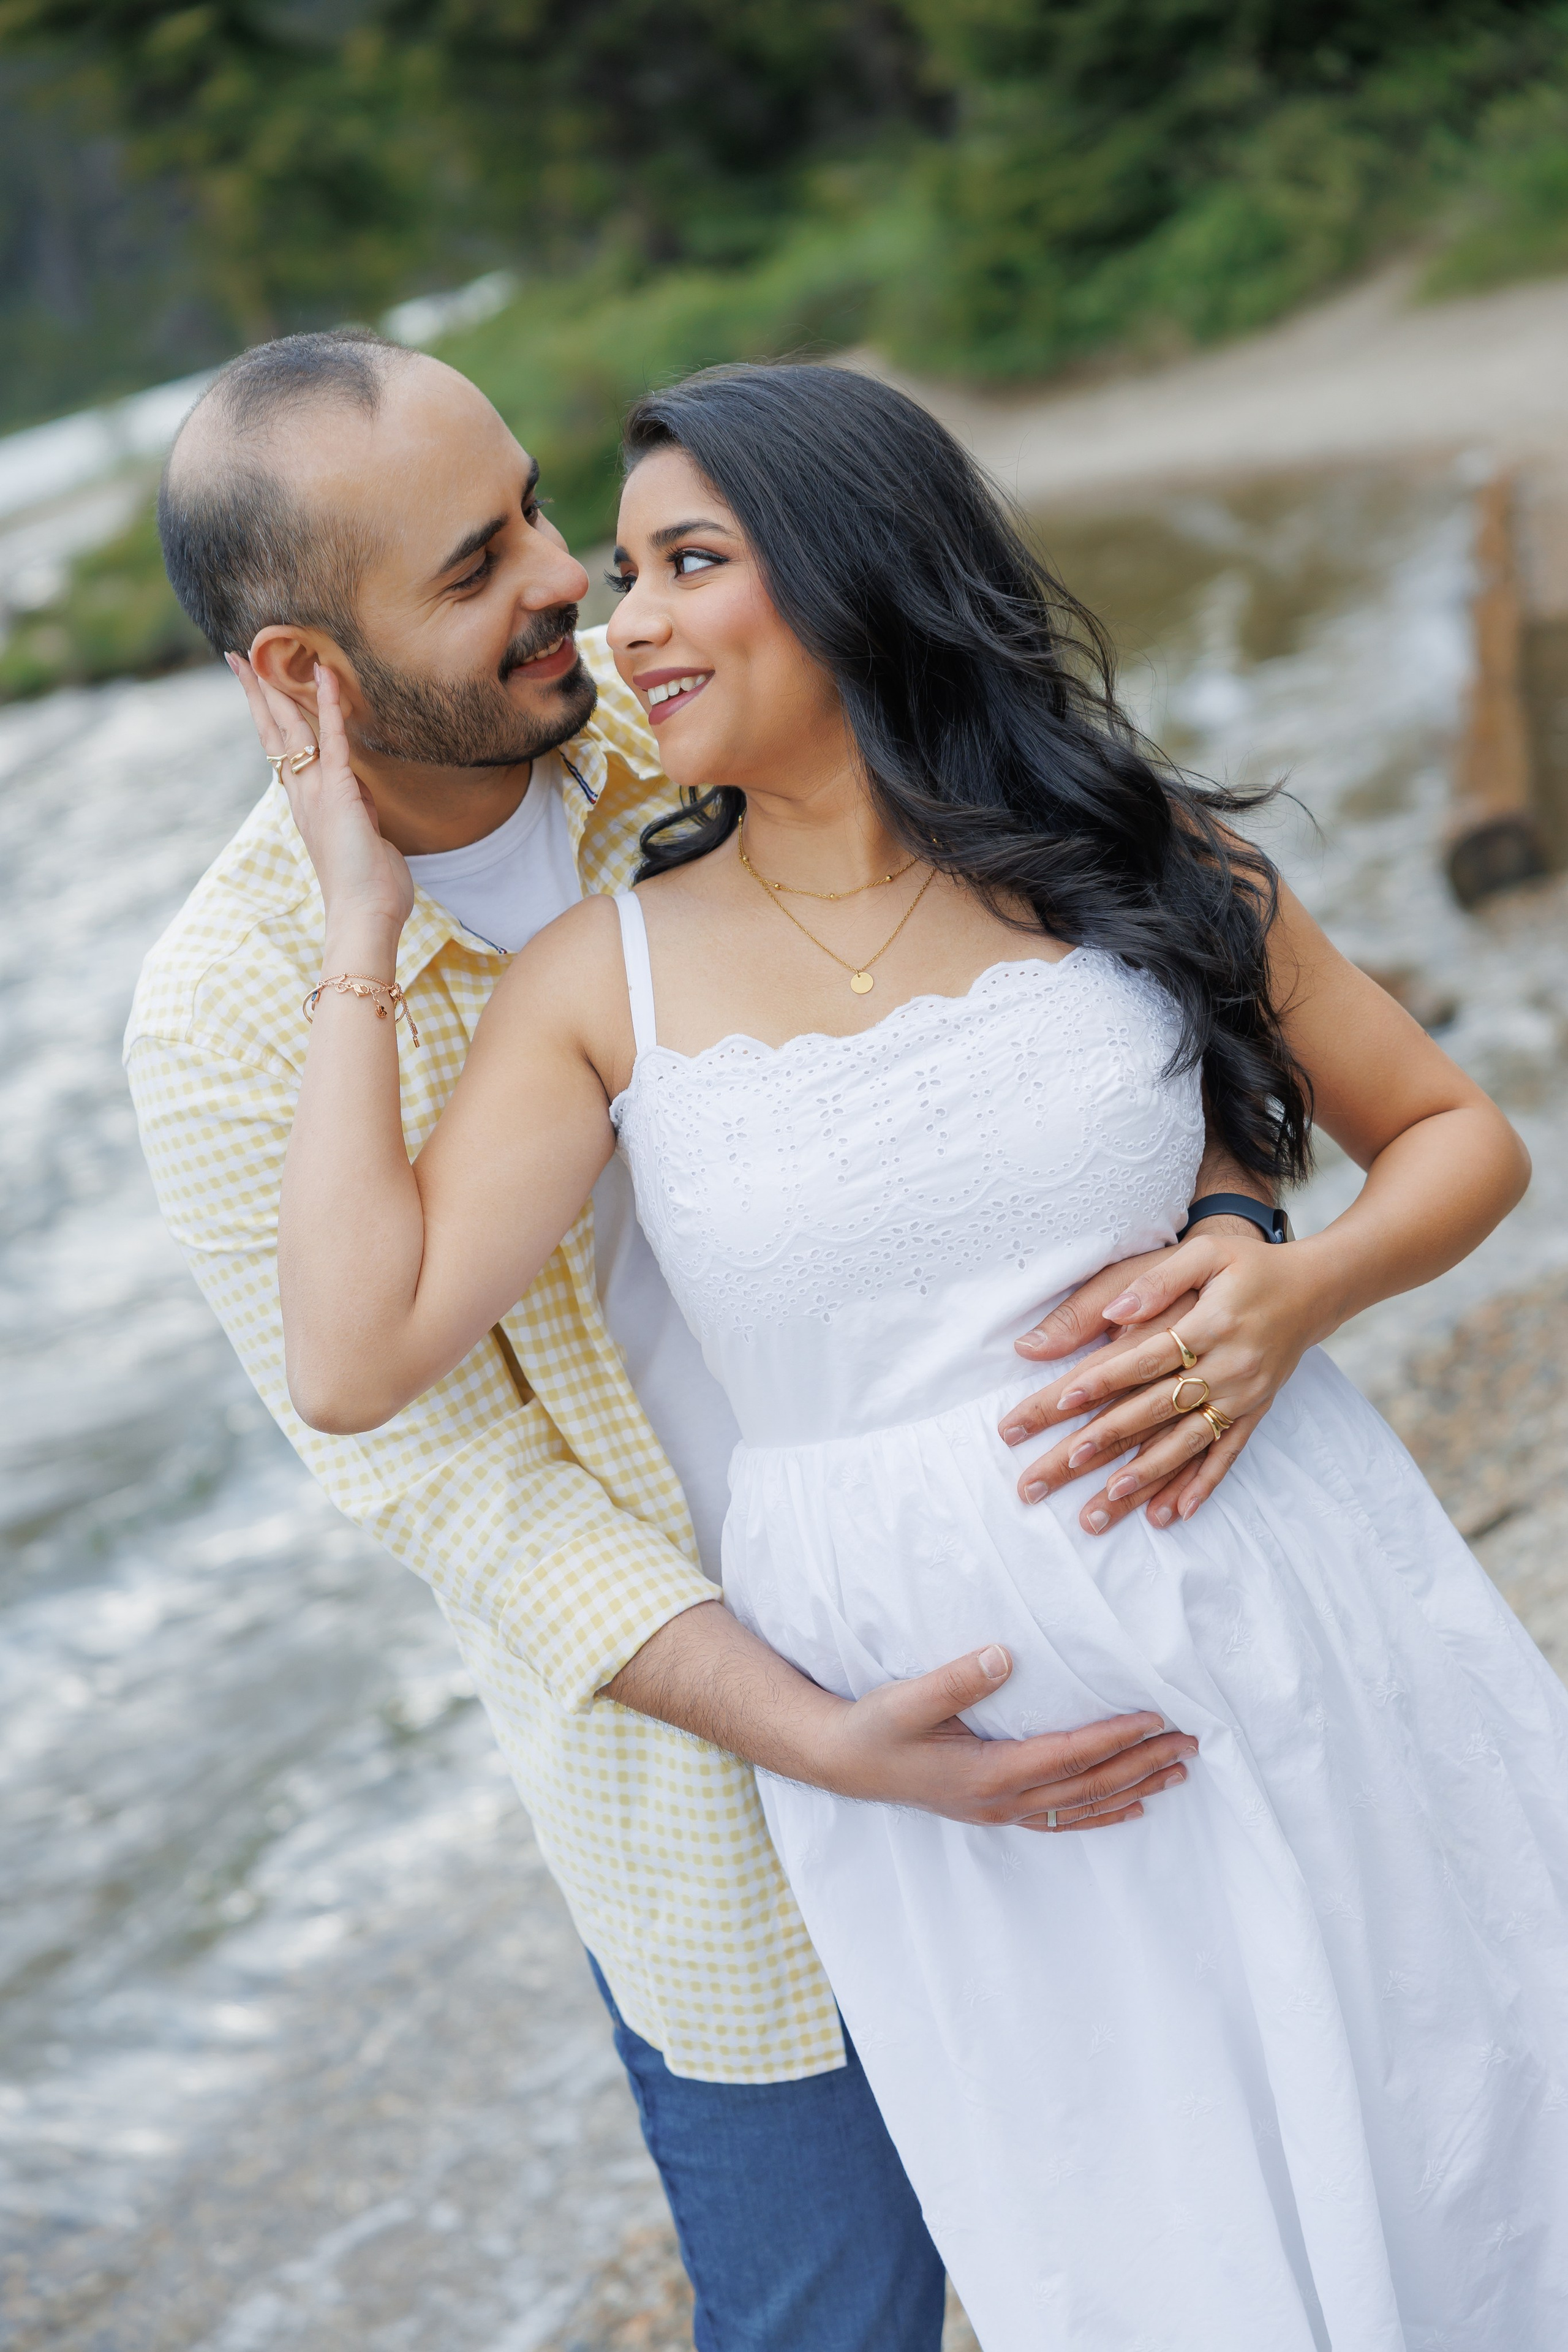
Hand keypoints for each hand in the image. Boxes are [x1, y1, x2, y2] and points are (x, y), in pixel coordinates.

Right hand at [227, 654, 411, 932]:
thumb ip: (357, 812)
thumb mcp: (363, 839)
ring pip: (292, 729)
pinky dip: (331, 705)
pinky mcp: (340, 793)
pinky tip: (326, 674)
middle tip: (237, 658)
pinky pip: (335, 740)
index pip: (279, 751)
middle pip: (272, 733)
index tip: (253, 688)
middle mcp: (302, 795)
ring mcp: (317, 793)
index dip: (265, 717)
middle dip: (256, 693)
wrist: (364, 918)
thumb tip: (360, 795)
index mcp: (305, 806)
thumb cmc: (368, 889)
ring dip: (278, 688)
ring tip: (259, 654)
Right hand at [818, 1643, 1197, 1832]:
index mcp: (987, 1773)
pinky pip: (1063, 1817)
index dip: (1114, 1738)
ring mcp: (1000, 1810)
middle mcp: (1002, 1800)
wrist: (842, 1762)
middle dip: (1142, 1762)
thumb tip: (1006, 1653)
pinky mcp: (995, 1808)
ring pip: (1083, 1805)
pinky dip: (1102, 1812)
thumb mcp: (907, 1700)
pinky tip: (1131, 1806)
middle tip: (1190, 1741)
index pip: (1068, 1755)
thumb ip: (957, 1680)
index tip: (1156, 1717)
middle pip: (1088, 1785)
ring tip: (1179, 1771)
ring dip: (1134, 1787)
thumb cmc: (875, 1728)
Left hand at [1002, 1220, 1324, 1532]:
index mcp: (1213, 1323)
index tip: (1063, 1399)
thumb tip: (1117, 1310)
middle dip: (1112, 1435)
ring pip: (1191, 1440)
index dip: (1106, 1378)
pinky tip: (1176, 1512)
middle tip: (1067, 1461)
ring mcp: (1246, 1394)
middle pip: (1160, 1406)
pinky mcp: (1257, 1411)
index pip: (1149, 1356)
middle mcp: (1231, 1365)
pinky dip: (1203, 1484)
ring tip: (1110, 1496)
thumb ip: (1159, 1279)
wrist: (1317, 1287)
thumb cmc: (1249, 1266)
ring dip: (1151, 1471)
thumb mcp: (1207, 1253)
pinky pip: (1229, 1453)